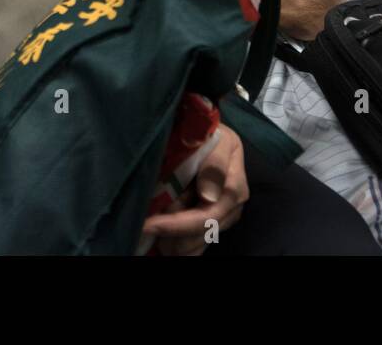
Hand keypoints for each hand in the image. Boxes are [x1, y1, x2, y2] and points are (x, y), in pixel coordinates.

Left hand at [140, 125, 248, 255]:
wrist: (212, 137)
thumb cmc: (211, 136)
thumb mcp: (217, 139)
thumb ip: (215, 164)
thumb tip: (209, 196)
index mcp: (234, 189)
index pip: (205, 218)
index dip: (176, 225)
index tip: (148, 224)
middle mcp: (232, 210)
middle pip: (197, 236)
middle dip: (170, 233)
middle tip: (146, 222)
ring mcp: (222, 220)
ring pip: (193, 245)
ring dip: (171, 240)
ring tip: (152, 223)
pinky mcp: (213, 226)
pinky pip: (193, 246)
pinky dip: (175, 243)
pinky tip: (162, 236)